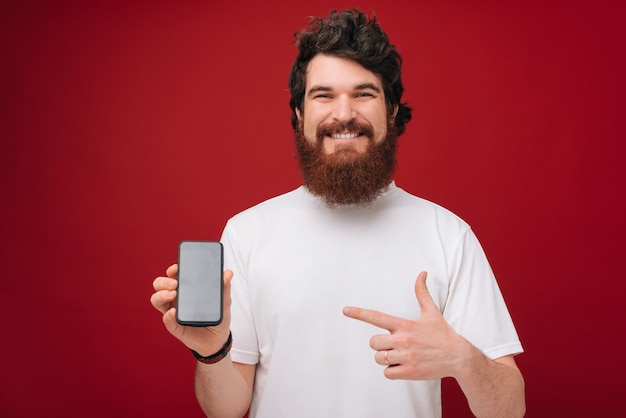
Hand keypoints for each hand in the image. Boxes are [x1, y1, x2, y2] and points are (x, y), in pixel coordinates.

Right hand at [150, 264, 233, 355]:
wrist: (217, 340)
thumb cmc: (216, 317)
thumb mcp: (223, 302)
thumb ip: (224, 288)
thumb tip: (228, 273)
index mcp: (185, 289)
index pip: (173, 275)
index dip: (172, 270)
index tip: (176, 268)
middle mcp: (176, 298)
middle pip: (159, 285)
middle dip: (164, 281)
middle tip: (175, 284)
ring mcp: (173, 312)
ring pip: (157, 300)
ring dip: (161, 295)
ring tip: (173, 294)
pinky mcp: (174, 327)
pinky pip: (166, 320)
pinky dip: (168, 316)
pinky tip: (173, 312)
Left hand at [343, 271, 471, 379]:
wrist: (459, 357)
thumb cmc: (443, 334)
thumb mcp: (431, 312)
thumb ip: (422, 293)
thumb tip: (421, 274)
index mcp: (405, 325)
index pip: (377, 317)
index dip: (359, 313)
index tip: (345, 310)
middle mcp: (403, 340)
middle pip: (373, 343)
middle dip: (380, 345)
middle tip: (395, 344)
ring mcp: (406, 357)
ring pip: (379, 358)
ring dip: (386, 358)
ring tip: (402, 355)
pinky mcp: (409, 372)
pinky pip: (387, 373)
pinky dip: (393, 371)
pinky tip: (405, 366)